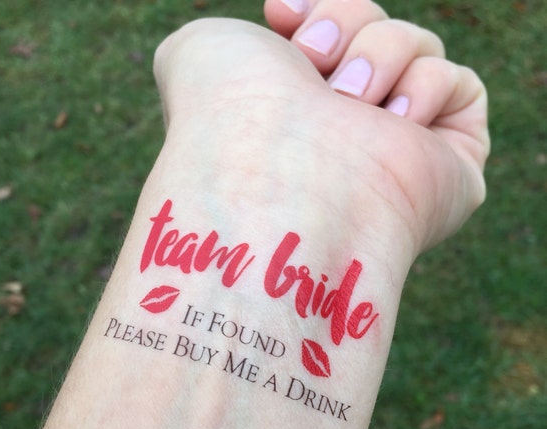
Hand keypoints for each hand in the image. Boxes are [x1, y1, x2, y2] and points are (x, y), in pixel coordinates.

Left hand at [153, 0, 488, 265]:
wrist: (278, 173)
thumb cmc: (234, 117)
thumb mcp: (204, 53)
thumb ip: (234, 44)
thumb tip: (268, 40)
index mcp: (302, 113)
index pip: (336, 36)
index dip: (321, 9)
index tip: (280, 14)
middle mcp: (349, 133)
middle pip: (380, 32)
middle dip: (349, 24)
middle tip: (314, 60)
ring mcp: (399, 149)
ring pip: (421, 49)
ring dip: (381, 55)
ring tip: (348, 100)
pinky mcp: (450, 166)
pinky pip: (463, 86)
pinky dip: (426, 87)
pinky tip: (392, 121)